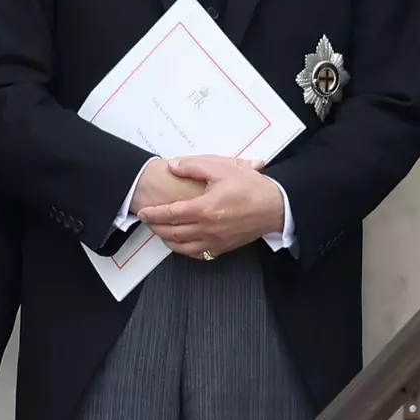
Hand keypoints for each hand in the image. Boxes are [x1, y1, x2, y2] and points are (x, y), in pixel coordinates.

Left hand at [137, 155, 278, 259]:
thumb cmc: (251, 187)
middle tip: (147, 221)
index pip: (170, 214)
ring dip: (167, 240)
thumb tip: (173, 166)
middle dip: (155, 227)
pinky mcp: (224, 247)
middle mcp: (207, 228)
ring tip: (160, 232)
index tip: (143, 211)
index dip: (153, 214)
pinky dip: (185, 250)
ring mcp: (215, 241)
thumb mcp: (222, 168)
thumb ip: (194, 166)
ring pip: (183, 247)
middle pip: (172, 232)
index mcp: (204, 209)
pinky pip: (198, 253)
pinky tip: (182, 243)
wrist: (275, 206)